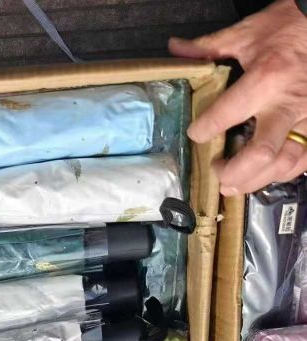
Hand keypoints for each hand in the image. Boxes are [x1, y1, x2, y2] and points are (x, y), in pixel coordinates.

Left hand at [169, 0, 306, 194]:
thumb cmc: (287, 27)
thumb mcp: (246, 33)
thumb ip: (209, 47)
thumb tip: (176, 49)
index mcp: (265, 79)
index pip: (225, 115)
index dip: (203, 131)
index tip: (195, 134)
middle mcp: (287, 104)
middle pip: (261, 154)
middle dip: (234, 172)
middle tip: (217, 172)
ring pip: (284, 164)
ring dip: (256, 181)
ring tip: (234, 184)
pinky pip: (304, 161)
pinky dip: (282, 173)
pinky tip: (264, 174)